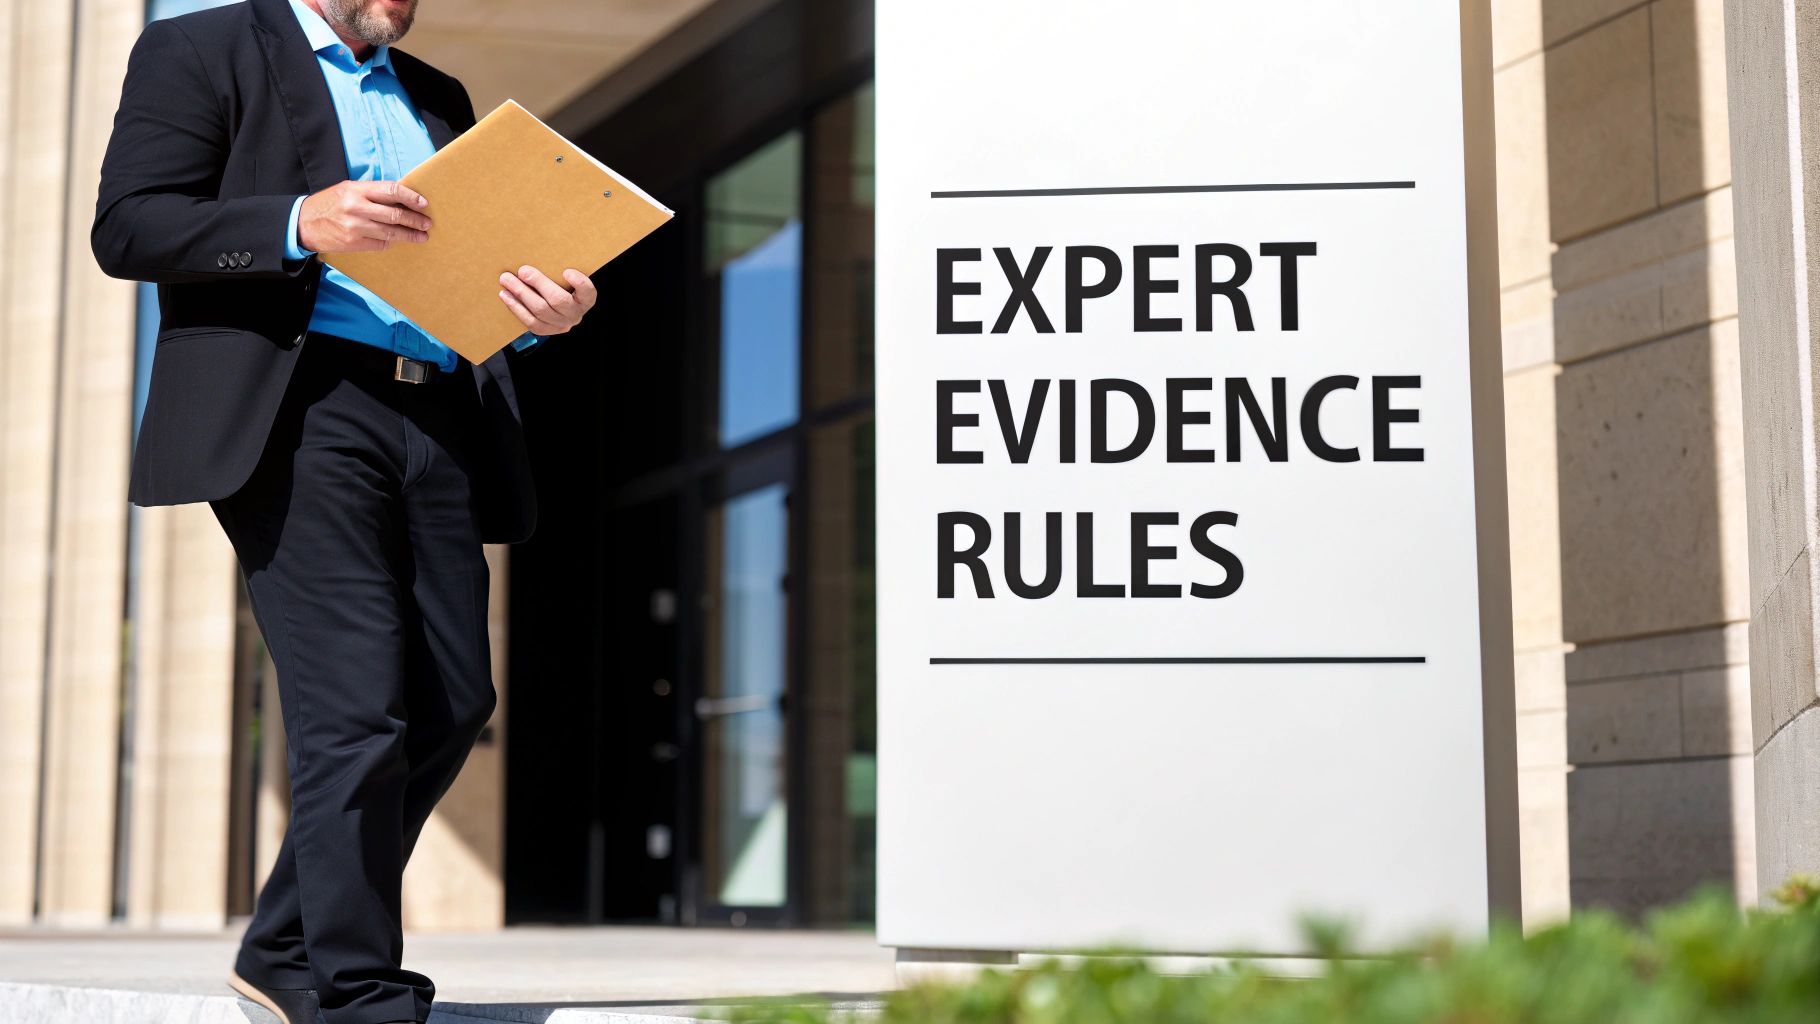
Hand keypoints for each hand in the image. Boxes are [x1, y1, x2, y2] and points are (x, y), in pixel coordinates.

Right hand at [297, 180, 430, 253]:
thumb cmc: (330, 204)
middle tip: (427, 223)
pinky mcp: (353, 243)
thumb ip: (371, 193)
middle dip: (415, 220)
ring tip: (422, 236)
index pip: (391, 190)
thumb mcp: (347, 189)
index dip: (411, 197)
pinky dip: (391, 242)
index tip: (424, 204)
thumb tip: (400, 198)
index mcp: (357, 190)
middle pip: (395, 214)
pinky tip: (398, 241)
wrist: (304, 223)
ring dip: (410, 235)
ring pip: (391, 232)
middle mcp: (357, 207)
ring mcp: (355, 227)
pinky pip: (380, 244)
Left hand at [498, 266, 596, 335]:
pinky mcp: (547, 331)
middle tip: (522, 271)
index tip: (566, 271)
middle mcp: (575, 314)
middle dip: (538, 283)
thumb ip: (556, 271)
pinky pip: (530, 321)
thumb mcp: (563, 279)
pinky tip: (506, 296)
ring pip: (540, 311)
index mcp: (585, 299)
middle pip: (557, 300)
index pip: (587, 291)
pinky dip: (516, 308)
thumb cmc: (560, 285)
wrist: (556, 307)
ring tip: (506, 281)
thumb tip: (536, 258)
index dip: (579, 283)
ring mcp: (561, 325)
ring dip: (521, 294)